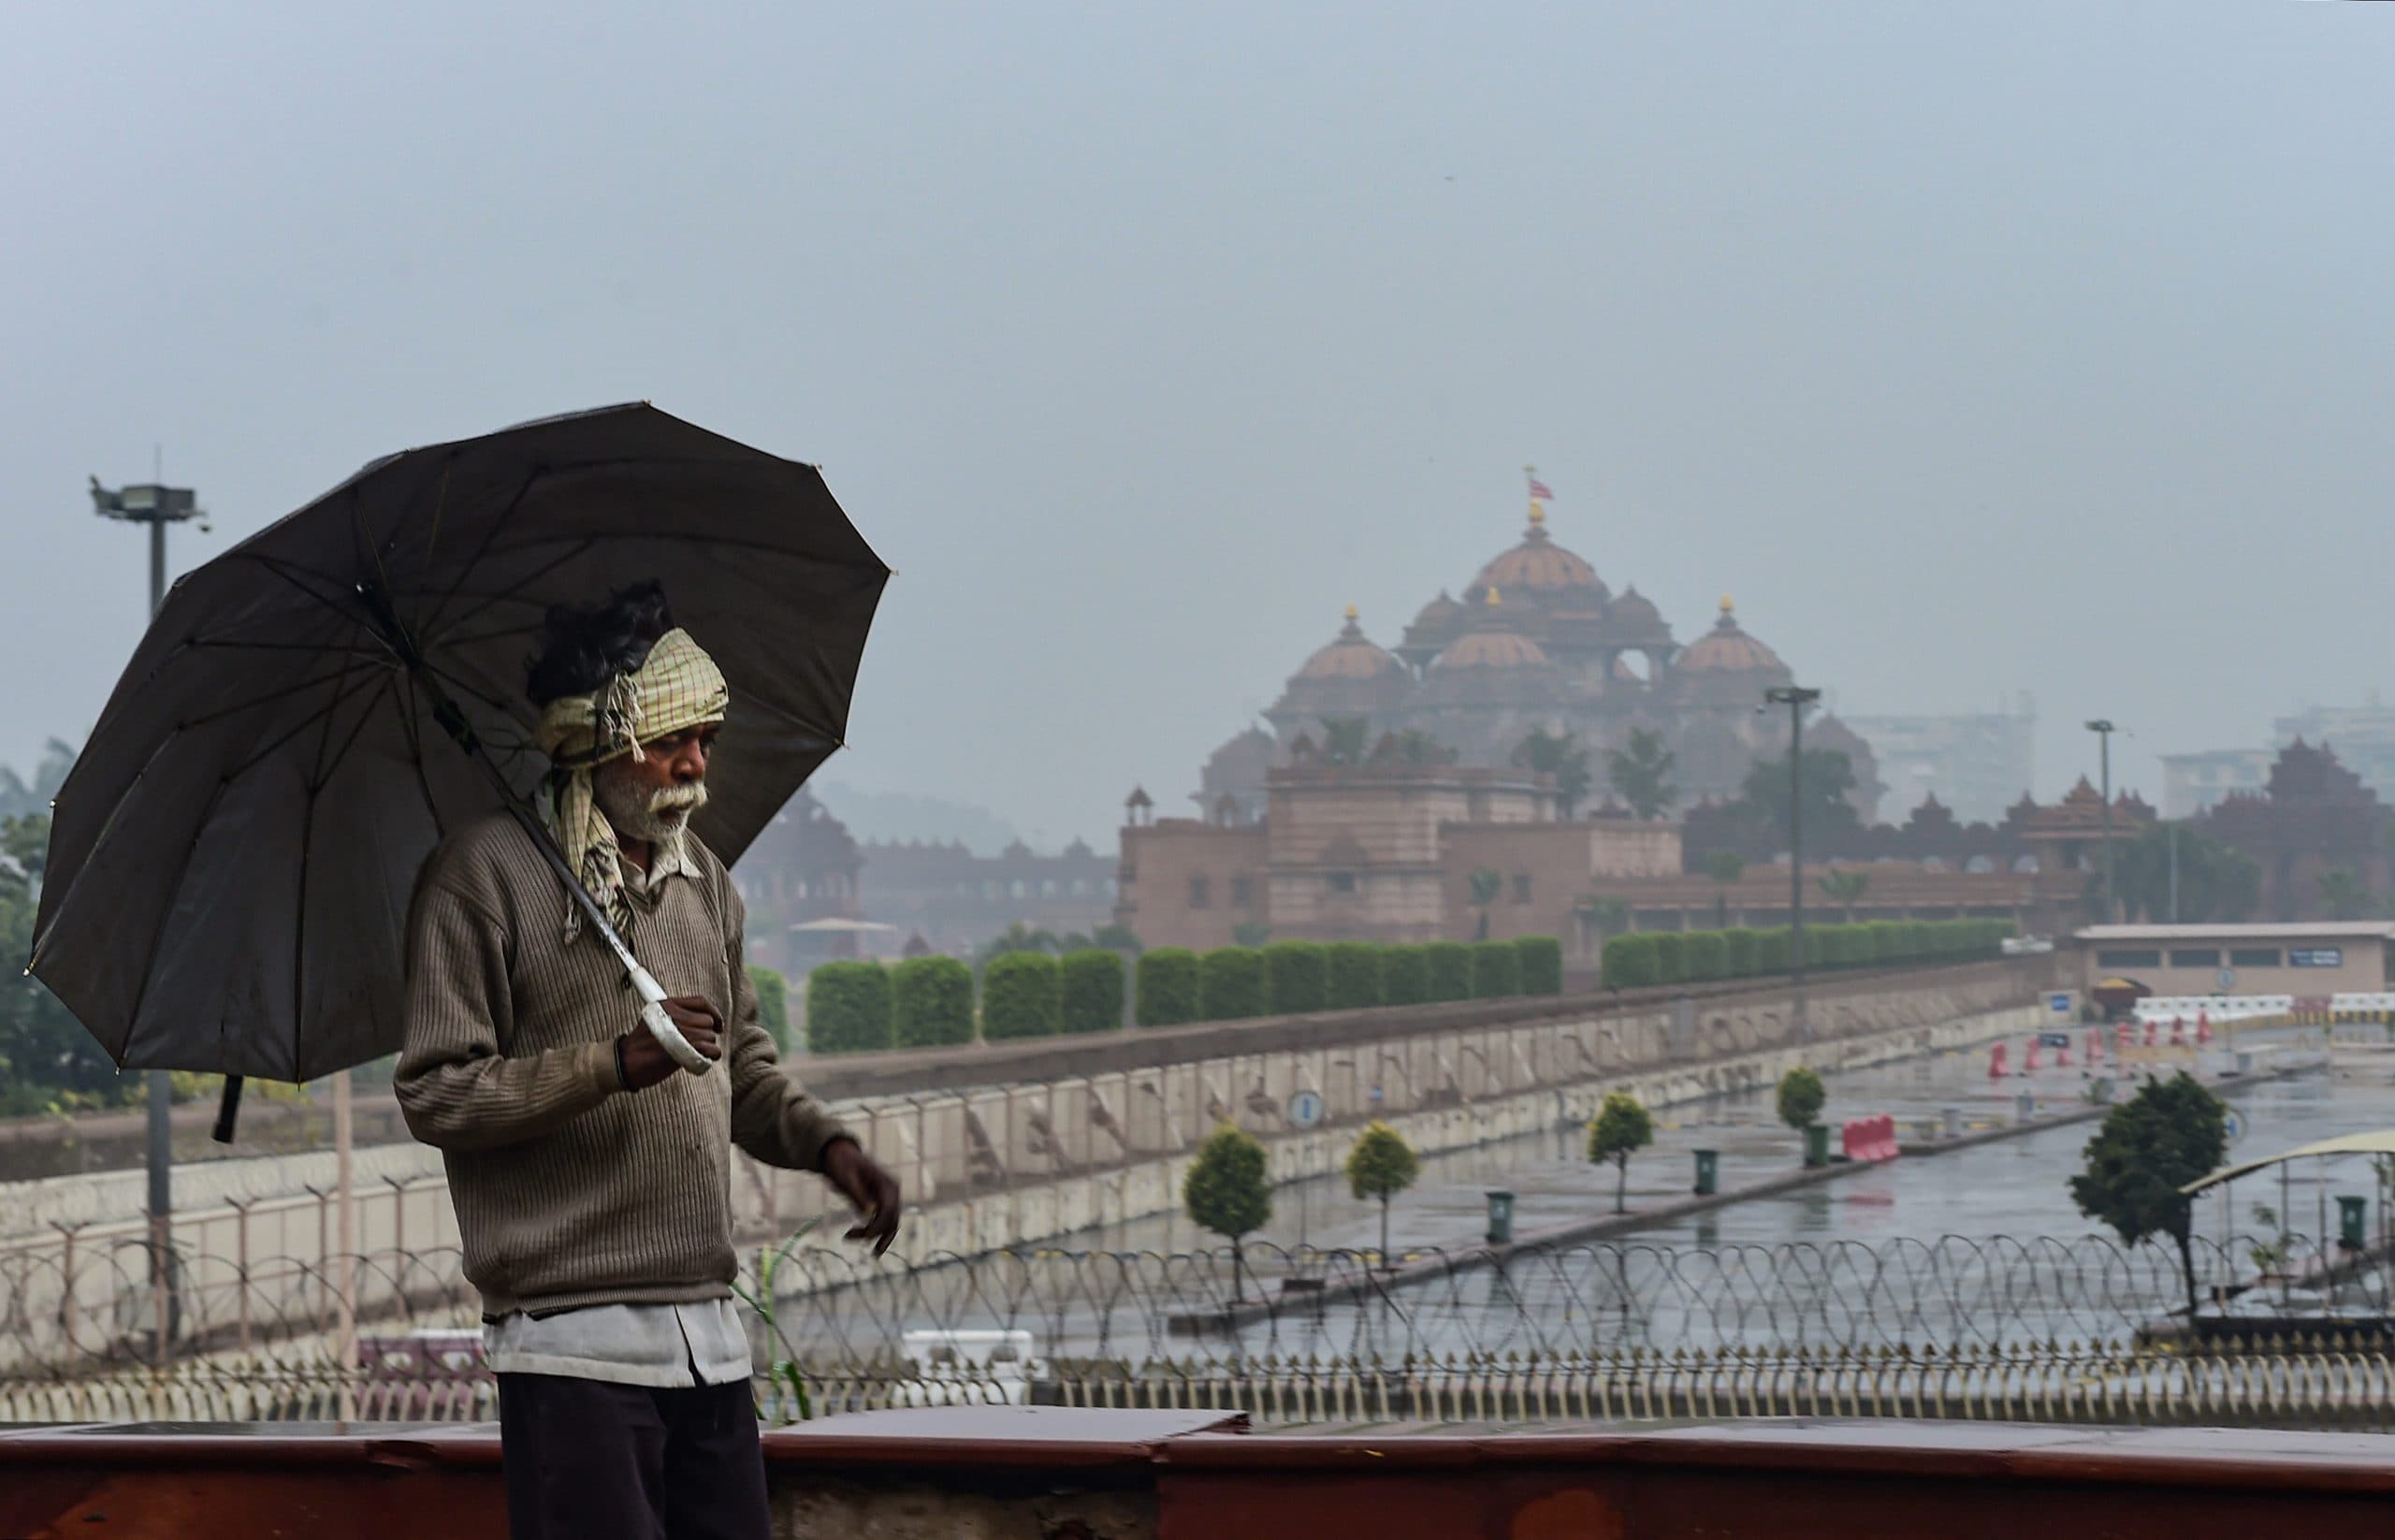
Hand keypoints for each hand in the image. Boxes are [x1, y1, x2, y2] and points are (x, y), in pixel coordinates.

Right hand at [618, 995, 723, 1088]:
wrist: (623, 1062)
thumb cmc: (640, 1045)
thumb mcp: (655, 1021)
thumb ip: (677, 1017)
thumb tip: (703, 1022)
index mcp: (668, 1004)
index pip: (701, 1002)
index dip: (714, 1013)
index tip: (718, 1025)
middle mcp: (675, 1014)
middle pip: (707, 1021)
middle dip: (707, 1035)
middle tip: (698, 1046)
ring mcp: (679, 1031)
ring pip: (710, 1036)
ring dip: (708, 1048)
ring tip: (695, 1054)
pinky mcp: (682, 1048)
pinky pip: (709, 1049)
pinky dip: (710, 1056)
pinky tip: (701, 1060)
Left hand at [819, 1137, 901, 1255]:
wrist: (839, 1154)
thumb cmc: (841, 1164)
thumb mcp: (846, 1178)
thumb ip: (857, 1195)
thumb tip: (868, 1215)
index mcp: (887, 1183)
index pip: (889, 1210)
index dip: (878, 1226)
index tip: (863, 1237)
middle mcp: (892, 1191)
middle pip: (892, 1219)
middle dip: (876, 1233)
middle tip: (850, 1237)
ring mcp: (888, 1197)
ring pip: (890, 1223)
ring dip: (876, 1235)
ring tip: (860, 1245)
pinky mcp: (880, 1202)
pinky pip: (882, 1221)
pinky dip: (873, 1231)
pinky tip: (859, 1238)